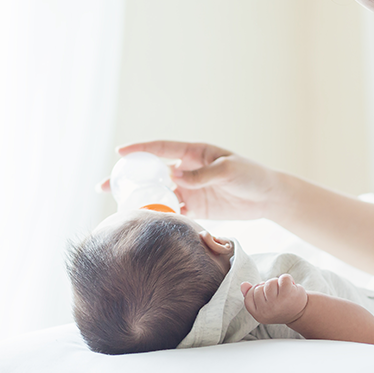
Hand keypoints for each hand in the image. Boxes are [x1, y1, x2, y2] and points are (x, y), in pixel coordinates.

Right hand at [99, 141, 284, 219]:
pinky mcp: (195, 208)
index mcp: (194, 153)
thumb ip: (202, 174)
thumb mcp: (229, 171)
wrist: (268, 198)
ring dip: (139, 200)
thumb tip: (175, 176)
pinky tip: (143, 223)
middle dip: (128, 178)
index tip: (119, 153)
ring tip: (117, 208)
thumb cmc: (251, 175)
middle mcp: (187, 170)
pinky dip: (158, 216)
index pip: (162, 149)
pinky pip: (172, 211)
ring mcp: (189, 190)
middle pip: (152, 173)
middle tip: (104, 186)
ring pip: (158, 194)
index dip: (140, 150)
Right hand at [240, 274, 307, 324]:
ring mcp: (277, 303)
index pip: (248, 296)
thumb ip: (251, 295)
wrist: (300, 313)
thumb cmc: (279, 307)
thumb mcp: (263, 305)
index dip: (256, 292)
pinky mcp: (288, 294)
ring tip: (283, 291)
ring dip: (277, 283)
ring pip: (270, 282)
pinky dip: (288, 279)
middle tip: (277, 295)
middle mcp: (267, 311)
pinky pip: (283, 278)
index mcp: (259, 315)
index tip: (266, 296)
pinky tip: (291, 287)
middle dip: (267, 287)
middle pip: (258, 288)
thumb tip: (243, 285)